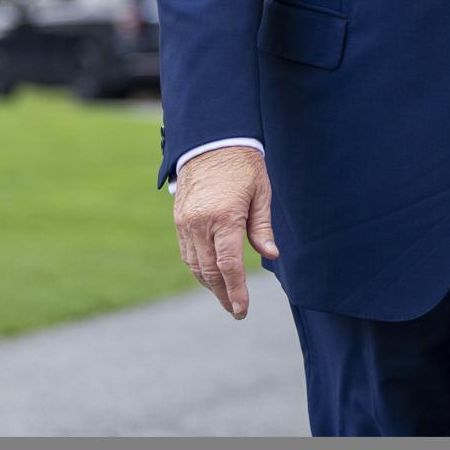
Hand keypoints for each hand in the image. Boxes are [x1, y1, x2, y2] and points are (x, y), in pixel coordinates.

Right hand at [173, 146, 278, 319]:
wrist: (210, 139)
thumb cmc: (242, 164)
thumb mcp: (260, 192)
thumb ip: (262, 227)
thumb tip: (271, 255)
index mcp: (224, 218)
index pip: (229, 266)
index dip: (236, 291)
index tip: (241, 310)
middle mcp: (200, 224)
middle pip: (210, 271)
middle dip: (223, 294)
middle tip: (236, 310)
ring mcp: (186, 222)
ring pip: (194, 264)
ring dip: (209, 284)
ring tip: (224, 296)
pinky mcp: (179, 218)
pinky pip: (186, 252)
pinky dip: (198, 267)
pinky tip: (209, 274)